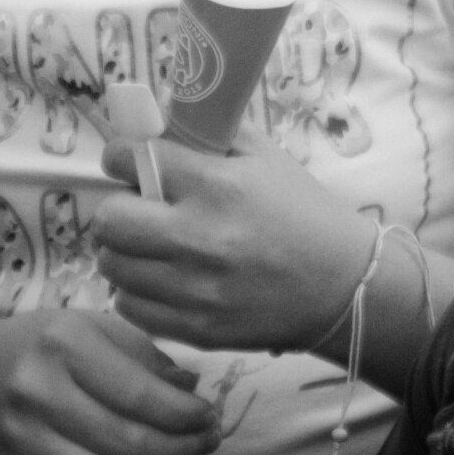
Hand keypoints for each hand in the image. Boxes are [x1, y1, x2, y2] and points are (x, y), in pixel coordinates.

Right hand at [0, 306, 217, 454]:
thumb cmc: (40, 349)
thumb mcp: (90, 329)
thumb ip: (143, 355)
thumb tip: (193, 390)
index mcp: (62, 346)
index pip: (140, 395)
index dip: (186, 416)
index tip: (210, 419)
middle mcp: (36, 393)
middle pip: (126, 442)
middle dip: (181, 452)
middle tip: (209, 448)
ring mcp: (19, 441)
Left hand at [83, 163, 385, 356]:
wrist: (345, 286)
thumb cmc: (302, 214)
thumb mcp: (263, 158)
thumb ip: (206, 137)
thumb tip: (151, 125)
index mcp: (218, 186)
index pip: (129, 160)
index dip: (121, 158)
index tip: (129, 162)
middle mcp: (199, 238)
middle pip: (109, 220)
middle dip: (116, 209)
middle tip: (136, 210)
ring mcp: (195, 290)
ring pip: (112, 266)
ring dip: (123, 252)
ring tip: (149, 247)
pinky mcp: (196, 328)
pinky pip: (130, 307)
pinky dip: (135, 291)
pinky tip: (160, 280)